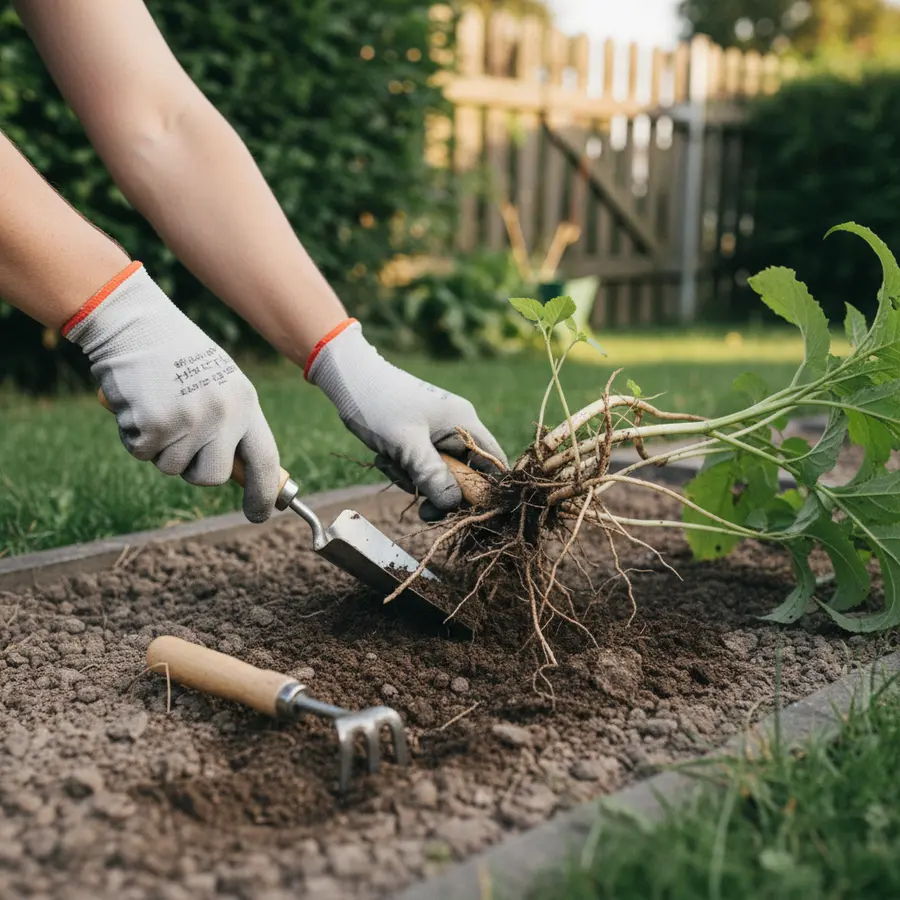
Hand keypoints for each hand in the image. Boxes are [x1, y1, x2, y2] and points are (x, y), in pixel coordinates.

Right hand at [64, 263, 280, 521]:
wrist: (133, 322)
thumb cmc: (175, 353)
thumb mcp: (219, 382)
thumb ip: (231, 422)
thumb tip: (234, 471)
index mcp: (246, 403)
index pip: (265, 459)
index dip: (264, 493)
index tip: (260, 513)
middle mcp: (224, 415)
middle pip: (213, 476)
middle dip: (193, 471)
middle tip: (180, 443)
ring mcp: (190, 421)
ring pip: (172, 467)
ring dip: (159, 447)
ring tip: (157, 405)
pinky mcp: (155, 425)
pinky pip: (141, 453)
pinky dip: (133, 435)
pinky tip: (138, 402)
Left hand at [306, 320, 507, 519]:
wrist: (350, 380)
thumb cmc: (379, 405)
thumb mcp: (406, 445)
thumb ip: (433, 476)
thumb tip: (453, 504)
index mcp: (464, 423)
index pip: (493, 462)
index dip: (487, 490)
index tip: (467, 511)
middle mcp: (456, 428)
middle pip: (464, 475)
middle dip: (439, 490)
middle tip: (423, 510)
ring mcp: (437, 434)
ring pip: (438, 474)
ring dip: (415, 479)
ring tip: (390, 465)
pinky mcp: (419, 439)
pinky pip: (421, 466)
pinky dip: (404, 470)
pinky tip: (384, 458)